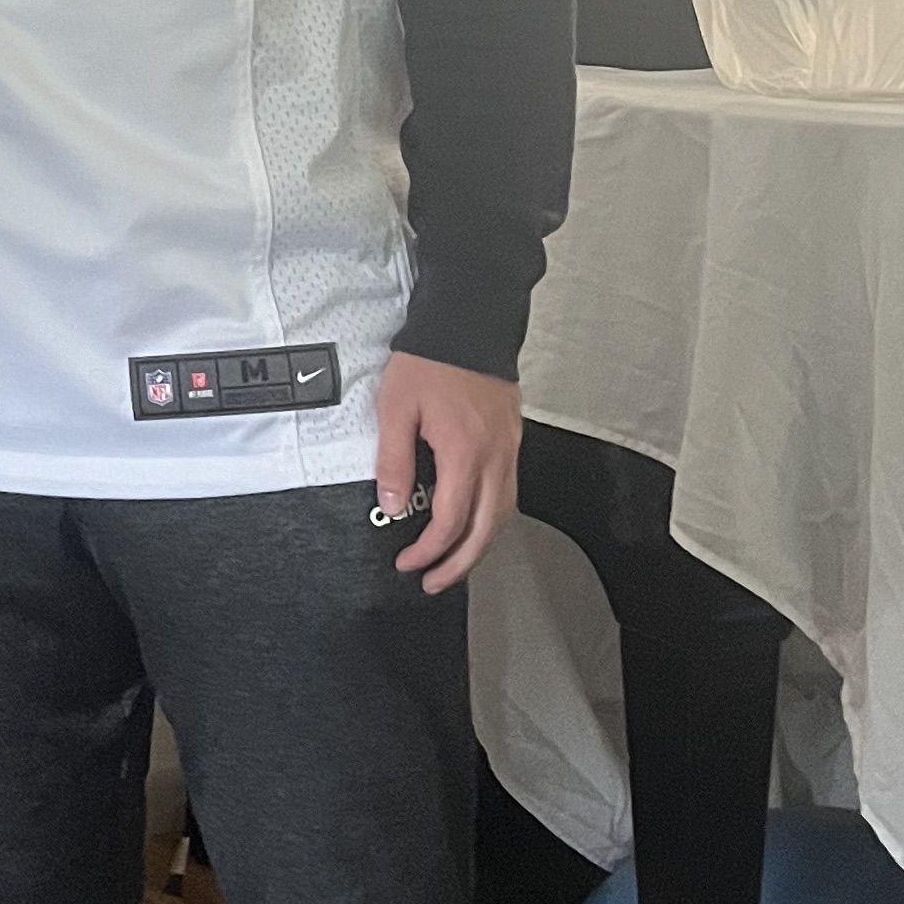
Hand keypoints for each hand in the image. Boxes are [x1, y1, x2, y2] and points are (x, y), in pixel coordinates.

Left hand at [373, 355, 520, 594]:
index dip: (429, 551)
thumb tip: (391, 505)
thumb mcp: (395, 407)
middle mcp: (494, 456)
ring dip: (480, 546)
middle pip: (486, 530)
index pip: (451, 520)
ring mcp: (508, 448)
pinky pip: (508, 492)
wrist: (468, 320)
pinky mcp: (512, 439)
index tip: (408, 563)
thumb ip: (393, 460)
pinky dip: (492, 518)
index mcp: (464, 452)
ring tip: (454, 563)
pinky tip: (474, 523)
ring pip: (504, 514)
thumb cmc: (430, 360)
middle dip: (460, 564)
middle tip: (434, 582)